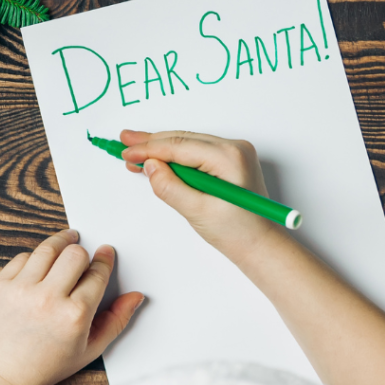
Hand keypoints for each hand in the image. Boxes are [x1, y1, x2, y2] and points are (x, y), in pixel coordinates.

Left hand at [0, 228, 142, 384]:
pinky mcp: (1, 286)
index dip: (104, 260)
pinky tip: (41, 265)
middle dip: (84, 253)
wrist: (6, 372)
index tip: (105, 254)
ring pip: (48, 249)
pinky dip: (35, 258)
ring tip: (66, 242)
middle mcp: (48, 300)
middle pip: (75, 254)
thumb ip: (117, 320)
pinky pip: (23, 257)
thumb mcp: (91, 347)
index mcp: (75, 315)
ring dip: (61, 243)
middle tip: (84, 256)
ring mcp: (22, 291)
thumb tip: (135, 297)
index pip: (97, 273)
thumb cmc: (49, 363)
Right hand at [119, 129, 277, 260]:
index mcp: (229, 157)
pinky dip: (176, 158)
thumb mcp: (197, 212)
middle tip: (124, 141)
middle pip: (182, 140)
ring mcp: (234, 153)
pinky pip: (197, 153)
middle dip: (151, 142)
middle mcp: (234, 148)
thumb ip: (170, 187)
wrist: (260, 245)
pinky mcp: (230, 161)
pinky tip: (157, 160)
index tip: (126, 152)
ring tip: (134, 151)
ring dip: (161, 149)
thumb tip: (150, 166)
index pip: (179, 146)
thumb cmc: (237, 232)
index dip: (149, 148)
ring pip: (188, 145)